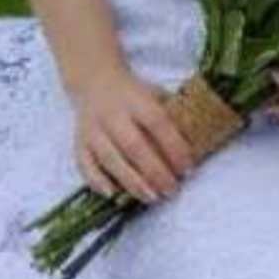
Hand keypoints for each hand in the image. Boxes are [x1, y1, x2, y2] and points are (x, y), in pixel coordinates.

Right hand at [71, 67, 194, 203]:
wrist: (95, 80)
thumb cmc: (134, 93)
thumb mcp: (156, 93)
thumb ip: (172, 113)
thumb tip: (200, 139)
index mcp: (136, 99)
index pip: (158, 123)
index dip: (174, 146)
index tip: (188, 167)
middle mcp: (112, 114)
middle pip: (133, 146)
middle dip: (155, 171)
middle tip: (172, 189)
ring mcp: (92, 129)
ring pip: (110, 159)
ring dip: (132, 182)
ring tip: (152, 197)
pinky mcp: (78, 141)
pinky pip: (85, 164)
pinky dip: (97, 181)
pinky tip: (114, 195)